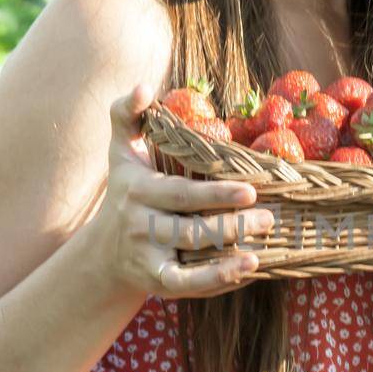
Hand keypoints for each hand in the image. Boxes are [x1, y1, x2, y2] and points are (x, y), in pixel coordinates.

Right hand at [92, 83, 275, 297]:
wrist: (103, 251)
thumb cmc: (125, 191)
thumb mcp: (120, 150)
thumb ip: (127, 114)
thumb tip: (143, 87)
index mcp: (138, 190)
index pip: (180, 194)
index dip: (215, 195)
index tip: (251, 191)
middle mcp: (140, 226)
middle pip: (191, 230)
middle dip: (231, 225)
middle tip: (269, 218)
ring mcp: (149, 257)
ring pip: (193, 258)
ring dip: (230, 254)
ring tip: (263, 244)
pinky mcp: (158, 283)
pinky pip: (188, 285)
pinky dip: (218, 280)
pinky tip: (248, 269)